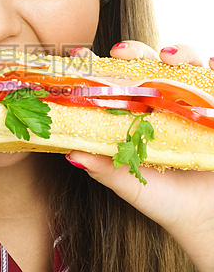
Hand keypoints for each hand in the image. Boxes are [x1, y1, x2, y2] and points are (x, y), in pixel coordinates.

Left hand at [67, 41, 213, 271]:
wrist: (206, 220)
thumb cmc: (165, 200)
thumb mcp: (131, 184)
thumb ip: (106, 168)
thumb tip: (71, 154)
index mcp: (137, 115)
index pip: (115, 82)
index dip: (97, 66)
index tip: (77, 54)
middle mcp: (164, 103)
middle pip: (148, 64)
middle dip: (135, 51)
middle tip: (121, 52)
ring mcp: (193, 103)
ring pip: (186, 65)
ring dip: (179, 53)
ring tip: (168, 56)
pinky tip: (211, 64)